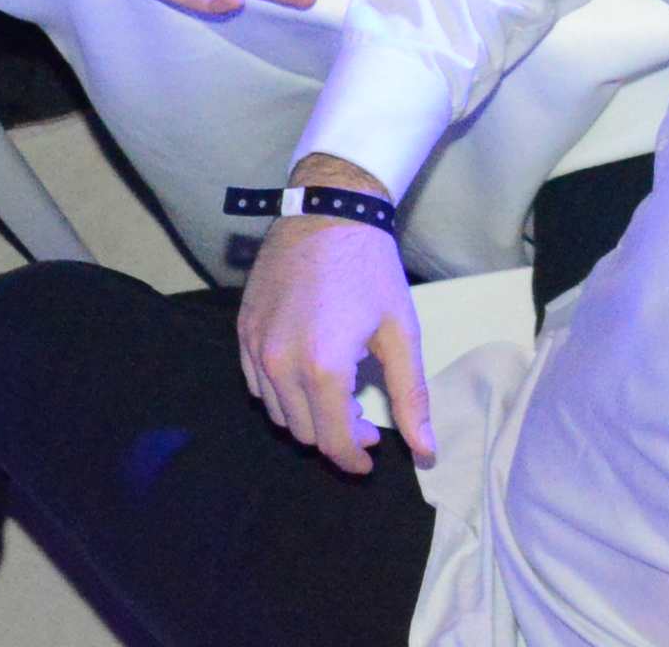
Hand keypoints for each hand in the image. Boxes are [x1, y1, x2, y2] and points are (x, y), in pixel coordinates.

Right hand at [239, 191, 431, 473]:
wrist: (328, 210)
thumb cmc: (371, 268)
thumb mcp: (401, 332)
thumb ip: (410, 397)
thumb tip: (425, 452)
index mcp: (324, 367)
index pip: (334, 441)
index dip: (355, 458)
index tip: (373, 454)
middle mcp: (282, 364)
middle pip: (305, 432)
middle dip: (337, 435)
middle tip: (363, 419)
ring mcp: (257, 347)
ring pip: (277, 413)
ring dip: (308, 416)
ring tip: (338, 394)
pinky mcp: (244, 330)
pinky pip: (257, 384)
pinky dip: (281, 392)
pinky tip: (307, 373)